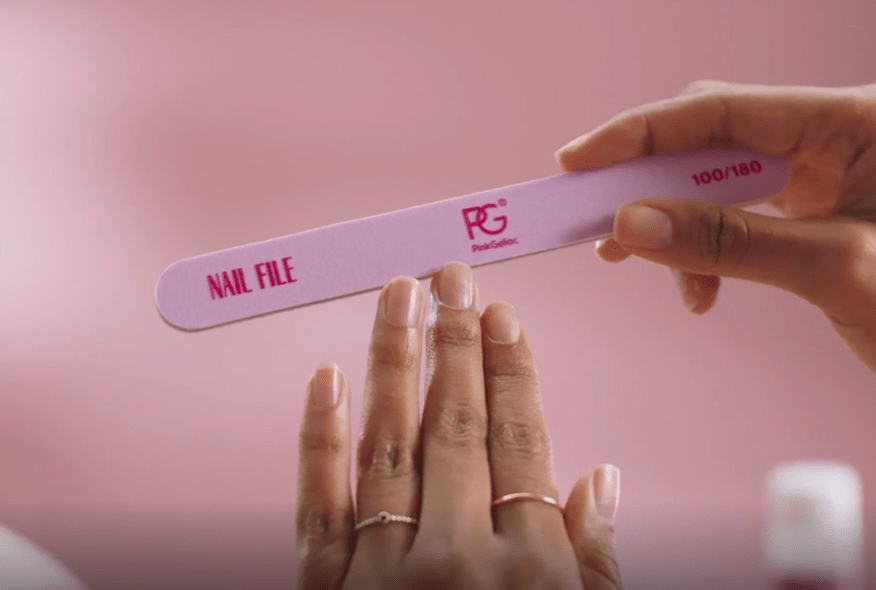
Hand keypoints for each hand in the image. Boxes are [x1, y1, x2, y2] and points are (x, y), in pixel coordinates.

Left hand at [295, 262, 620, 588]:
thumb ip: (594, 558)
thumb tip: (602, 478)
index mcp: (531, 568)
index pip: (521, 443)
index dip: (512, 371)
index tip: (502, 314)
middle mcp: (456, 559)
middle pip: (457, 428)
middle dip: (456, 342)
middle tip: (452, 277)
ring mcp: (385, 576)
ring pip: (388, 447)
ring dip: (394, 361)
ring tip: (400, 296)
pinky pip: (319, 507)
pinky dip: (320, 439)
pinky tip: (328, 377)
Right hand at [556, 81, 875, 372]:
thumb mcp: (836, 271)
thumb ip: (729, 242)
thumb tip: (630, 224)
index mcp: (851, 121)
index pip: (719, 109)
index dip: (638, 131)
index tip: (576, 161)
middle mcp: (833, 134)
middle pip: (711, 139)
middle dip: (649, 184)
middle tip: (596, 222)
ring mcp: (824, 170)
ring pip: (719, 179)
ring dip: (676, 225)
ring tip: (651, 271)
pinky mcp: (816, 205)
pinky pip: (740, 212)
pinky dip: (708, 248)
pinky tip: (703, 289)